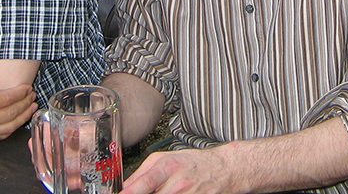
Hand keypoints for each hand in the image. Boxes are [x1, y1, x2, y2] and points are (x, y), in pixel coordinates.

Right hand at [0, 65, 36, 140]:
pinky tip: (18, 120)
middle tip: (32, 95)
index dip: (19, 93)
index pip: (4, 99)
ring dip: (23, 117)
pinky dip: (12, 129)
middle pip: (9, 114)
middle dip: (25, 103)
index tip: (27, 87)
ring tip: (31, 107)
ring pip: (7, 128)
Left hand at [121, 148, 236, 193]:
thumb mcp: (165, 158)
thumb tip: (125, 186)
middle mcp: (177, 185)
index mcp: (168, 168)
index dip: (130, 192)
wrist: (222, 170)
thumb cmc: (193, 163)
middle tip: (142, 192)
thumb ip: (142, 171)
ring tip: (162, 191)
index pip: (145, 183)